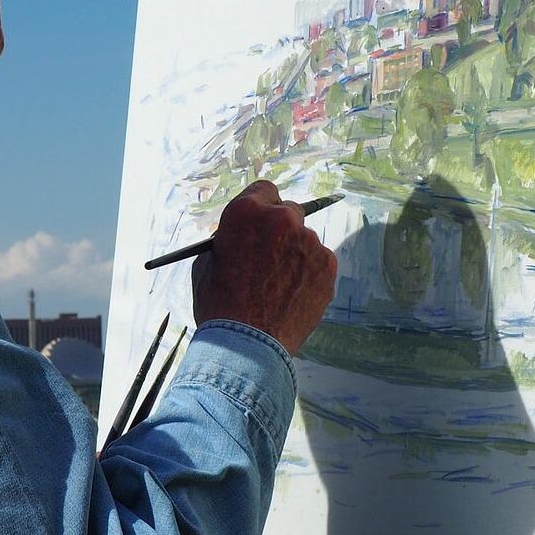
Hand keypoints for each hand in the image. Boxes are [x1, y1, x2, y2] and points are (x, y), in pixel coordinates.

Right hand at [191, 181, 338, 354]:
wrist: (247, 344)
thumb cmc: (219, 305)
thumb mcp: (207, 263)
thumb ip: (229, 240)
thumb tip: (243, 237)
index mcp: (246, 212)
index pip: (263, 190)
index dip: (261, 207)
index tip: (262, 220)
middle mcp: (281, 219)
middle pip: (288, 211)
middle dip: (280, 229)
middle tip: (271, 253)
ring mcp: (308, 241)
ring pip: (304, 239)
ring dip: (294, 253)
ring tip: (278, 285)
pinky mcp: (327, 265)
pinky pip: (318, 260)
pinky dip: (308, 273)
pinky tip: (292, 294)